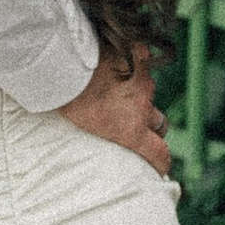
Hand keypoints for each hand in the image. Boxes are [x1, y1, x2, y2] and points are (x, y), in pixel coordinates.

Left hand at [58, 48, 170, 175]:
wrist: (63, 67)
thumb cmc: (66, 101)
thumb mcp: (84, 127)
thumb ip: (105, 131)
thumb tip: (106, 133)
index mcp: (131, 130)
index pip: (159, 152)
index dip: (162, 162)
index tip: (160, 168)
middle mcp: (142, 107)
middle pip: (159, 123)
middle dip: (153, 127)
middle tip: (137, 124)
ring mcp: (143, 81)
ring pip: (148, 92)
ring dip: (138, 93)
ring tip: (116, 87)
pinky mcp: (138, 56)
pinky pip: (144, 59)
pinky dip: (137, 60)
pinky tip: (120, 59)